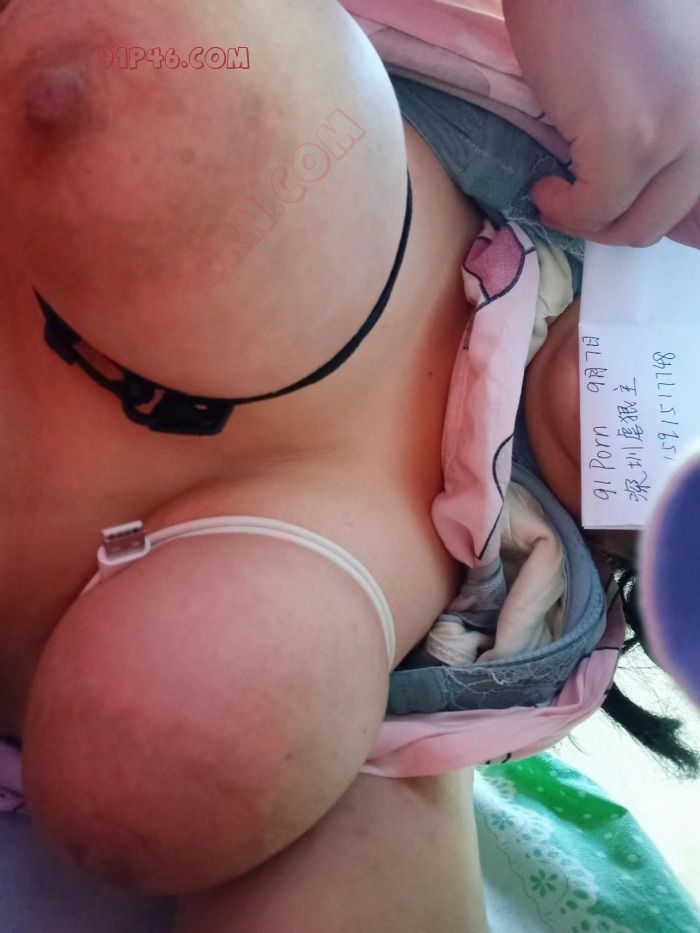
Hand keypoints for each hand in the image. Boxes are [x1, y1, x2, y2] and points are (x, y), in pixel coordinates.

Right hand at [503, 0, 699, 248]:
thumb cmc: (607, 4)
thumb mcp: (667, 72)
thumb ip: (674, 124)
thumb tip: (662, 203)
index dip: (676, 224)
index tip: (626, 212)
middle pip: (673, 218)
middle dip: (619, 223)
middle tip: (582, 205)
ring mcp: (678, 133)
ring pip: (637, 225)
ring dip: (590, 222)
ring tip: (560, 193)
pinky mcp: (631, 143)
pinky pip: (595, 210)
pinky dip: (563, 210)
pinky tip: (545, 186)